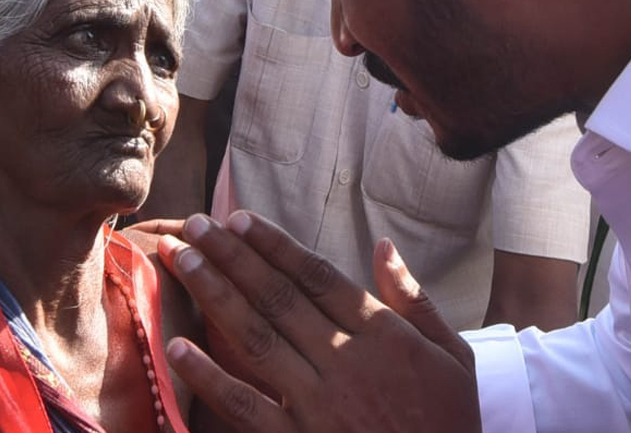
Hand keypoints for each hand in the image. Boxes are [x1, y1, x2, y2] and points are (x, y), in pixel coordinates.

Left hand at [158, 212, 481, 432]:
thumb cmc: (450, 423)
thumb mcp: (454, 357)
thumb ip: (414, 300)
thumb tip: (383, 246)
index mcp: (383, 334)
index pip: (317, 276)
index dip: (275, 244)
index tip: (240, 218)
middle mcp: (345, 360)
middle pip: (277, 296)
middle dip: (231, 256)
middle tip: (194, 226)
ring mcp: (317, 403)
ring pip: (255, 336)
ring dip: (214, 294)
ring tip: (180, 261)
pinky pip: (245, 406)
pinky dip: (209, 376)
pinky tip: (176, 348)